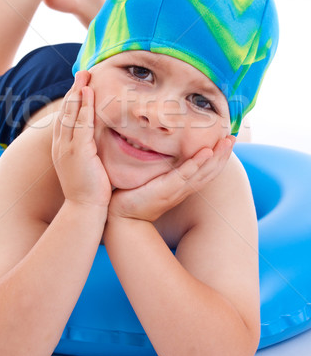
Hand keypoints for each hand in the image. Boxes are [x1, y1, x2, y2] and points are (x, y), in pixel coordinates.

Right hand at [52, 70, 111, 209]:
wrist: (85, 210)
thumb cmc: (88, 192)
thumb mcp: (85, 168)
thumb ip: (88, 153)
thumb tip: (95, 145)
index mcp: (61, 149)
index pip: (66, 119)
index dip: (72, 101)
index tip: (80, 87)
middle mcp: (61, 145)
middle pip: (66, 112)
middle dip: (73, 91)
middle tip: (82, 74)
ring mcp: (68, 147)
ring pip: (71, 114)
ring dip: (78, 93)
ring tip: (84, 77)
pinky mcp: (78, 151)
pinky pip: (81, 123)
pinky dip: (85, 107)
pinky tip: (89, 94)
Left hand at [108, 136, 235, 221]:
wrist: (122, 216)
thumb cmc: (136, 197)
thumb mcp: (154, 182)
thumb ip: (163, 170)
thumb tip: (163, 151)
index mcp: (183, 187)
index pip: (207, 172)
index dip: (219, 158)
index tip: (228, 142)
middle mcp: (184, 189)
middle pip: (210, 172)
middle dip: (223, 155)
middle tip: (233, 138)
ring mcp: (176, 190)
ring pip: (202, 172)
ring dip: (216, 157)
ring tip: (226, 142)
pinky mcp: (165, 190)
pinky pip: (184, 175)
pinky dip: (196, 164)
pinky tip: (206, 152)